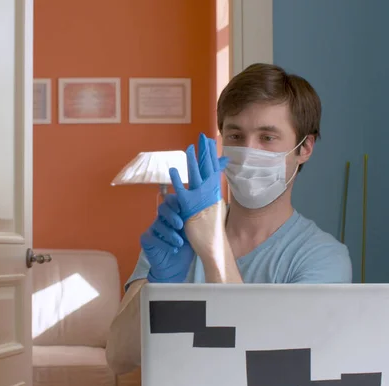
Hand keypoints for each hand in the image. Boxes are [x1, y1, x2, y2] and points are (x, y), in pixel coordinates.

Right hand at [140, 194, 194, 282]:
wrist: (176, 269)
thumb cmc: (186, 250)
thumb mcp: (192, 234)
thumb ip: (192, 221)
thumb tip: (200, 207)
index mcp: (173, 215)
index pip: (171, 202)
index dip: (175, 202)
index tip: (182, 207)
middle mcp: (162, 220)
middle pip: (162, 209)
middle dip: (171, 215)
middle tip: (180, 225)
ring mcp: (153, 229)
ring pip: (158, 224)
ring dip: (170, 234)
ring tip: (180, 243)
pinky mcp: (146, 239)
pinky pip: (152, 237)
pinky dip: (164, 244)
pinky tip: (174, 250)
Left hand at [169, 133, 228, 256]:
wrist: (213, 245)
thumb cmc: (211, 229)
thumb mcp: (213, 207)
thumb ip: (211, 193)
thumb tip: (213, 186)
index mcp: (215, 192)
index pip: (213, 169)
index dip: (210, 155)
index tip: (209, 142)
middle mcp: (210, 193)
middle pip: (207, 168)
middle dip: (205, 152)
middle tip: (202, 136)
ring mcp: (201, 200)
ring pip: (196, 176)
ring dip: (193, 161)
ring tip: (189, 148)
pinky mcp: (190, 208)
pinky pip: (183, 191)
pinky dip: (178, 180)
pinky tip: (173, 170)